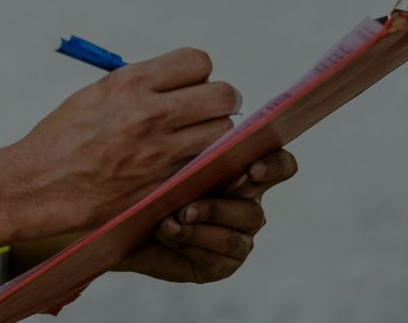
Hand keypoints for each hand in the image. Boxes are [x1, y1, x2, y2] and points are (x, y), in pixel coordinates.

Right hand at [0, 48, 240, 242]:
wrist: (40, 184)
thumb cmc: (62, 139)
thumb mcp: (96, 94)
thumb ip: (138, 86)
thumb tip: (175, 82)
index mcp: (130, 83)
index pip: (198, 62)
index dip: (199, 74)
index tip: (192, 85)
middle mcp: (149, 113)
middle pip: (222, 96)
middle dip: (220, 101)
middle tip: (208, 111)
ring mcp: (159, 152)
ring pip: (222, 132)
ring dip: (215, 134)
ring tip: (197, 139)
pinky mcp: (162, 184)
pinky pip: (205, 166)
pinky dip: (202, 164)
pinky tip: (186, 164)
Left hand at [114, 149, 298, 282]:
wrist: (126, 220)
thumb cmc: (152, 181)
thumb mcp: (171, 162)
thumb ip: (192, 153)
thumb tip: (195, 143)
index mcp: (243, 174)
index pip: (280, 166)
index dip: (275, 166)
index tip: (252, 169)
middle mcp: (247, 207)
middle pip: (255, 212)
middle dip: (217, 210)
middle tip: (185, 208)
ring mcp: (238, 239)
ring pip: (235, 238)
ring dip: (199, 229)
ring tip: (168, 222)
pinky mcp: (222, 264)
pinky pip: (217, 258)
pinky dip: (189, 244)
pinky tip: (166, 233)